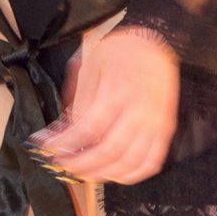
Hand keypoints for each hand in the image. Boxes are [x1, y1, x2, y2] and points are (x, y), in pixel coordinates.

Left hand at [31, 27, 178, 184]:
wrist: (153, 40)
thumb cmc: (120, 51)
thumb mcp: (90, 65)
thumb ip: (77, 101)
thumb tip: (62, 131)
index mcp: (116, 88)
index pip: (88, 128)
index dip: (66, 144)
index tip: (51, 148)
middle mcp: (138, 108)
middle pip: (108, 150)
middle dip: (81, 164)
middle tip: (64, 165)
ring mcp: (155, 121)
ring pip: (130, 162)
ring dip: (104, 174)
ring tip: (85, 172)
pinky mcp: (165, 128)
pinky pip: (151, 162)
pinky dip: (132, 175)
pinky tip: (115, 174)